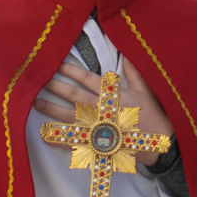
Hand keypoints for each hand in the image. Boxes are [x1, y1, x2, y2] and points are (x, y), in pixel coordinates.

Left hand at [32, 57, 173, 166]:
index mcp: (111, 94)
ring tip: (36, 103)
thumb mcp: (146, 90)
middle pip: (73, 96)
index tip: (56, 65)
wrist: (159, 143)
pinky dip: (58, 138)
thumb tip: (126, 53)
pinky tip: (45, 134)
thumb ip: (134, 72)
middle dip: (55, 87)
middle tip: (38, 80)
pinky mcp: (96, 143)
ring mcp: (96, 127)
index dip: (70, 71)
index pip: (86, 78)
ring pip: (69, 116)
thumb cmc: (153, 115)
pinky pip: (73, 140)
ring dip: (52, 109)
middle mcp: (100, 109)